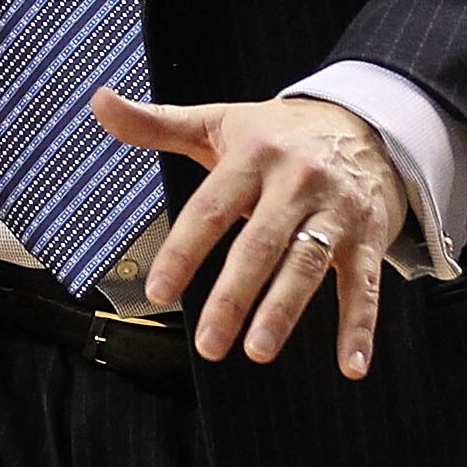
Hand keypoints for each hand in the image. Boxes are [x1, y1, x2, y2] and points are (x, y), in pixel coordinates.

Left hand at [92, 88, 406, 379]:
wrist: (368, 121)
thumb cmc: (279, 133)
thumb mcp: (219, 122)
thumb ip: (157, 123)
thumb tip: (98, 101)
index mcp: (253, 156)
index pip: (211, 207)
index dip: (184, 249)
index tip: (160, 292)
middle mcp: (296, 182)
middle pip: (260, 242)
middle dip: (233, 295)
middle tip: (209, 343)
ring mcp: (336, 211)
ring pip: (308, 264)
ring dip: (285, 310)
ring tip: (259, 350)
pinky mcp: (368, 236)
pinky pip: (364, 284)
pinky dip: (361, 327)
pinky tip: (351, 366)